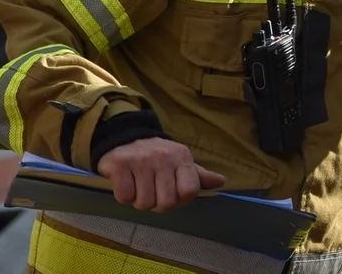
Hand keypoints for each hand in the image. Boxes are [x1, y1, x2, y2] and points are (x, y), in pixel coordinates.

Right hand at [97, 138, 225, 211]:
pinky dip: (124, 196)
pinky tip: (127, 183)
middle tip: (152, 191)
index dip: (181, 201)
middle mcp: (164, 157)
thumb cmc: (157, 156)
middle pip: (166, 204)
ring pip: (144, 203)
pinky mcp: (120, 165)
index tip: (173, 196)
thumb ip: (199, 175)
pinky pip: (125, 198)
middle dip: (157, 204)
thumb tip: (221, 182)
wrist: (125, 137)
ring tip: (139, 186)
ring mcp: (141, 160)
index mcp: (182, 157)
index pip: (190, 191)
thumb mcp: (180, 162)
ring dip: (139, 201)